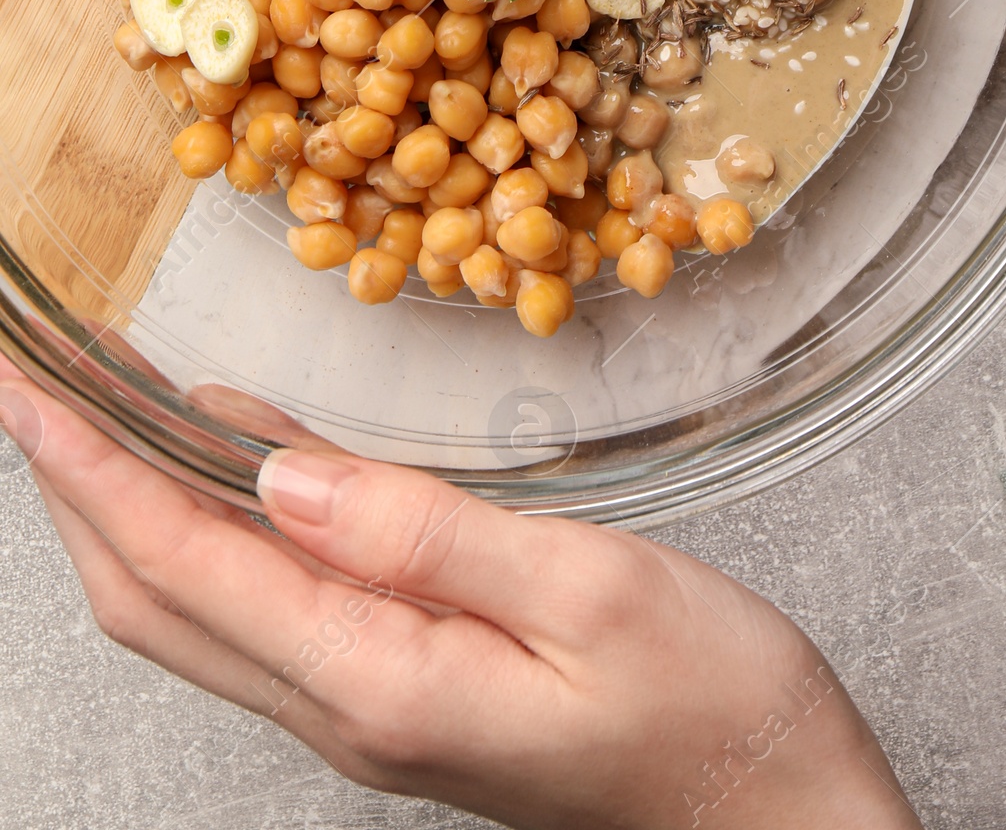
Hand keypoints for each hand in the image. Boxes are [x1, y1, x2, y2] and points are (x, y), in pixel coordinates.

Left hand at [0, 362, 917, 829]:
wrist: (776, 814)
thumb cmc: (713, 705)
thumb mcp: (591, 590)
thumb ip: (428, 533)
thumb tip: (280, 476)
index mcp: (383, 680)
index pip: (189, 562)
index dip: (93, 467)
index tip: (26, 387)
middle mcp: (349, 707)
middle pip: (158, 595)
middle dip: (75, 482)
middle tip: (28, 376)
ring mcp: (370, 709)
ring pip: (200, 605)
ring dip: (130, 501)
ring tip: (94, 398)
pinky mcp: (405, 693)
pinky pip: (272, 602)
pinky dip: (219, 520)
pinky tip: (230, 453)